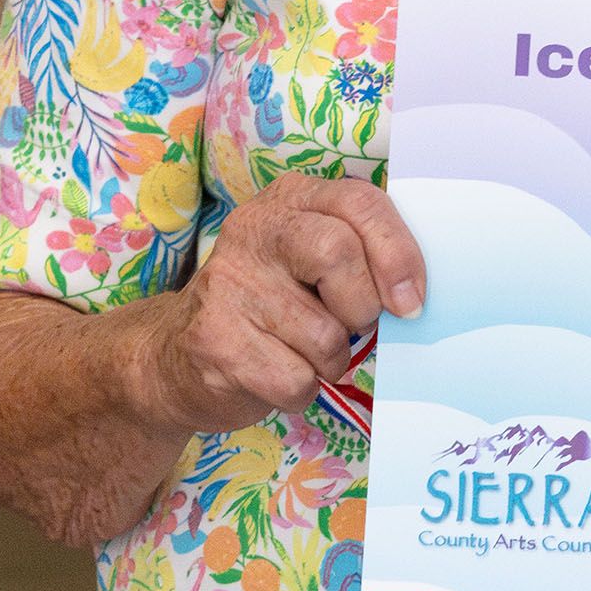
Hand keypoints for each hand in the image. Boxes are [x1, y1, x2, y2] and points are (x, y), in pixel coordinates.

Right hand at [137, 177, 426, 434]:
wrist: (175, 356)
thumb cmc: (269, 308)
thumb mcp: (311, 260)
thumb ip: (361, 254)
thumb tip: (415, 293)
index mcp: (288, 201)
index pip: (359, 201)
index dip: (398, 253)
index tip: (411, 300)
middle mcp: (252, 231)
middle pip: (337, 252)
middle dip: (362, 305)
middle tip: (354, 323)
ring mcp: (228, 285)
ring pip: (324, 334)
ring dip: (331, 359)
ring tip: (303, 351)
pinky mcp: (215, 340)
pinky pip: (296, 379)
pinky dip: (301, 389)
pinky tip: (275, 372)